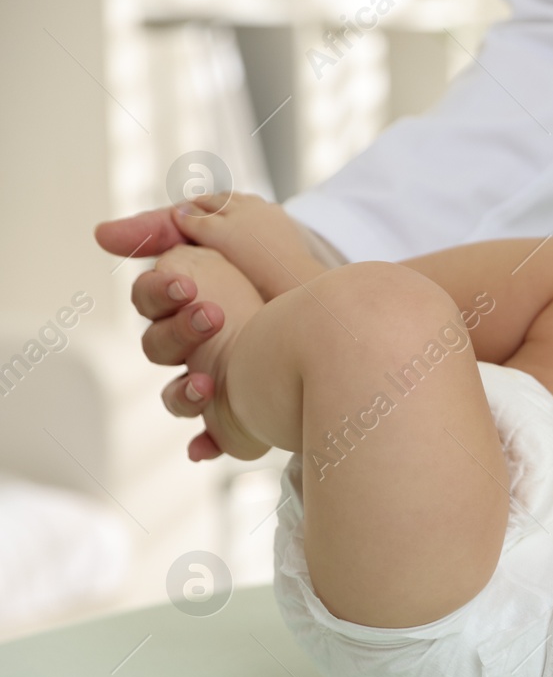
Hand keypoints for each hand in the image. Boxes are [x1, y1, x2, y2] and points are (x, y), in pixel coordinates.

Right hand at [94, 194, 326, 460]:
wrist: (327, 300)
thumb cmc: (264, 260)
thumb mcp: (222, 229)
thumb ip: (166, 227)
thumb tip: (101, 235)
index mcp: (179, 302)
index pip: (148, 300)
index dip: (158, 292)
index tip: (188, 283)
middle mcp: (189, 344)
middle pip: (158, 347)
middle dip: (180, 332)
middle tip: (214, 316)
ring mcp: (212, 376)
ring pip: (177, 394)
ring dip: (184, 392)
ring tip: (208, 385)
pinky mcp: (240, 407)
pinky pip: (212, 435)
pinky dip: (204, 442)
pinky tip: (203, 449)